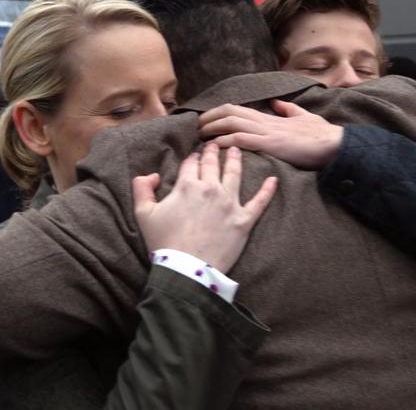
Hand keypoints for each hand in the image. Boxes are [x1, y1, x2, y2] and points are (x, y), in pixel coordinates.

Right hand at [132, 143, 276, 272]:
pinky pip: (259, 202)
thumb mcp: (143, 214)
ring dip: (236, 160)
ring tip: (237, 150)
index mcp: (187, 186)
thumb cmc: (164, 243)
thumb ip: (142, 188)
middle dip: (214, 152)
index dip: (193, 158)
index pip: (191, 164)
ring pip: (235, 174)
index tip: (196, 154)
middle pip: (213, 164)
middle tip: (216, 144)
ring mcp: (229, 204)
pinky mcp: (243, 220)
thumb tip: (152, 175)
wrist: (186, 270)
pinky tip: (274, 180)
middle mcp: (210, 189)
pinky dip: (268, 190)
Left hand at [198, 100, 343, 169]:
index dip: (219, 112)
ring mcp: (267, 131)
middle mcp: (265, 120)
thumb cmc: (322, 134)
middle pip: (229, 111)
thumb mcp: (303, 117)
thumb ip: (288, 110)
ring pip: (232, 122)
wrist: (334, 144)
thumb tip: (276, 103)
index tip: (207, 119)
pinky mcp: (270, 144)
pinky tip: (213, 146)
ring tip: (199, 136)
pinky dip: (224, 141)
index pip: (238, 108)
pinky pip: (241, 139)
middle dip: (209, 117)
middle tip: (196, 126)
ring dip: (212, 128)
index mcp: (271, 116)